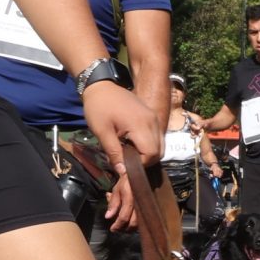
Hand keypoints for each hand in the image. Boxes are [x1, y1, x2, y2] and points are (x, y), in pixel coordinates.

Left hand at [82, 81, 159, 231]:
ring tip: (130, 154)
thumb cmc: (98, 108)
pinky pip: (157, 136)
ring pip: (160, 145)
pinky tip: (134, 144)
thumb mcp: (102, 132)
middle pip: (159, 151)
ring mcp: (154, 118)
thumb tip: (123, 173)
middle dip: (146, 161)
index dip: (140, 165)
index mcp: (141, 125)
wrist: (101, 85)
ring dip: (148, 153)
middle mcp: (153, 121)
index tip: (126, 166)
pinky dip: (149, 144)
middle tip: (128, 163)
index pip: (151, 154)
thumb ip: (114, 153)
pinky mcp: (152, 116)